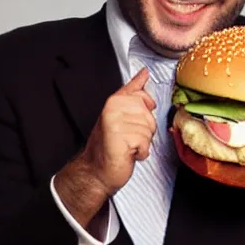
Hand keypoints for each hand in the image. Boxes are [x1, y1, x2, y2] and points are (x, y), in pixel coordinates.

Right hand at [80, 67, 156, 195]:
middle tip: (127, 137)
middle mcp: (114, 108)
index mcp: (114, 100)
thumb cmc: (109, 144)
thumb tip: (143, 74)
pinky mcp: (121, 138)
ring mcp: (116, 122)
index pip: (143, 96)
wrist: (96, 170)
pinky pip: (146, 143)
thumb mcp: (119, 113)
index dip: (143, 112)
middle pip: (149, 115)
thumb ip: (132, 92)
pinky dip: (140, 153)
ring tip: (126, 145)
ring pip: (149, 130)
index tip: (130, 121)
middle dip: (144, 130)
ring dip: (142, 142)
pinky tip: (128, 153)